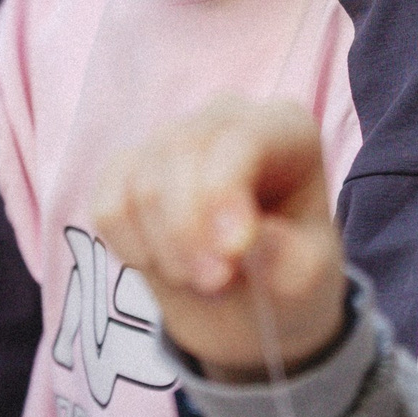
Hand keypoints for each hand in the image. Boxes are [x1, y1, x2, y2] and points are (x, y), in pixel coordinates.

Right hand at [91, 96, 347, 380]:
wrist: (252, 296)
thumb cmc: (290, 273)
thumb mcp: (310, 277)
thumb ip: (291, 260)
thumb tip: (253, 238)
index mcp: (284, 129)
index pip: (240, 140)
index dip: (223, 193)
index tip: (230, 252)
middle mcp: (224, 120)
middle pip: (180, 152)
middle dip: (187, 228)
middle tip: (213, 284)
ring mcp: (168, 139)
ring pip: (139, 183)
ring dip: (164, 248)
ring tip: (199, 280)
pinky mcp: (125, 169)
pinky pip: (107, 206)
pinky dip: (129, 247)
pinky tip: (163, 264)